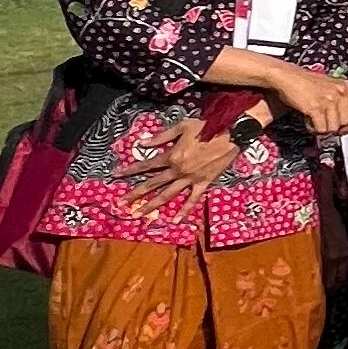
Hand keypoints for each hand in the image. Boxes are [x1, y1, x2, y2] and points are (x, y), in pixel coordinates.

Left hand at [122, 121, 243, 218]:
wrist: (231, 134)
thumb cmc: (206, 127)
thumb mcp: (182, 127)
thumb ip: (161, 136)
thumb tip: (141, 143)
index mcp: (171, 156)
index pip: (146, 164)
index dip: (130, 169)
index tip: (116, 175)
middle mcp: (177, 171)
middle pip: (152, 184)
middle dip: (135, 193)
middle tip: (120, 203)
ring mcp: (190, 179)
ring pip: (168, 195)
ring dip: (151, 205)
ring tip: (138, 214)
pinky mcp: (203, 184)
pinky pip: (192, 200)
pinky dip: (184, 210)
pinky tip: (175, 221)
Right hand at [271, 66, 347, 138]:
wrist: (287, 77)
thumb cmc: (307, 83)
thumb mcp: (331, 87)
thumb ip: (342, 101)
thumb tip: (347, 123)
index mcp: (347, 86)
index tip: (344, 130)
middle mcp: (340, 92)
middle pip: (345, 123)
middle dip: (334, 128)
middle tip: (323, 123)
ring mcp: (329, 100)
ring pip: (333, 128)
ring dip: (322, 129)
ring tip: (314, 120)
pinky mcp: (315, 107)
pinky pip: (320, 129)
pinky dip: (313, 129)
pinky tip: (308, 120)